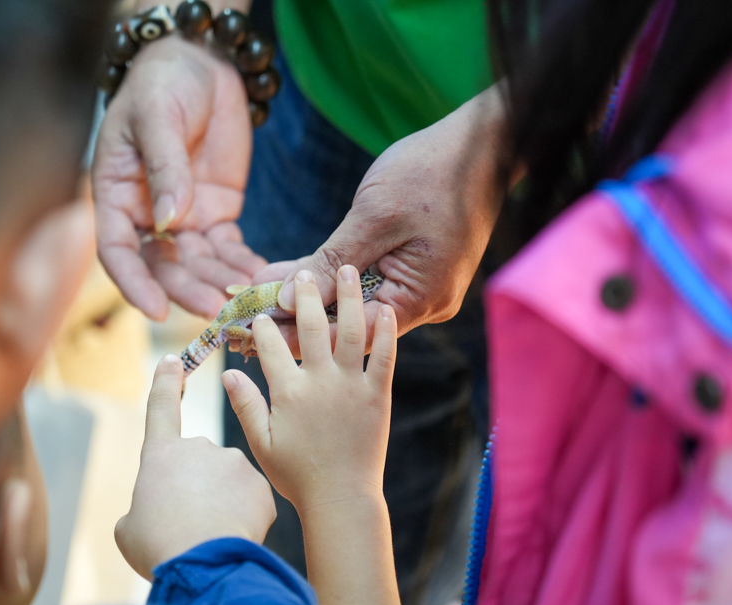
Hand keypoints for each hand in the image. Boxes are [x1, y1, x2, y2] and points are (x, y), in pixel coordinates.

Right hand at [93, 36, 265, 320]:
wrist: (201, 63)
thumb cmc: (164, 83)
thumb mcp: (158, 118)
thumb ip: (164, 166)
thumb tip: (168, 219)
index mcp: (115, 196)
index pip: (118, 252)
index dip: (135, 284)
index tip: (157, 310)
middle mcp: (145, 216)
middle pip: (163, 266)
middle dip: (189, 290)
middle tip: (219, 308)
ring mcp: (183, 219)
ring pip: (198, 265)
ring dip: (220, 284)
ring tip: (248, 300)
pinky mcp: (216, 214)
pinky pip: (228, 249)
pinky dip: (242, 266)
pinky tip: (261, 278)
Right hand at [115, 355, 275, 579]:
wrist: (202, 562)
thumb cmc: (158, 546)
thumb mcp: (131, 528)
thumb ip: (144, 508)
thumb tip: (155, 509)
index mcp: (161, 453)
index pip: (161, 408)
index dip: (166, 383)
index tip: (172, 360)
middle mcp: (199, 447)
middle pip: (200, 464)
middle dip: (198, 491)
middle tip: (190, 525)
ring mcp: (233, 461)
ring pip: (230, 483)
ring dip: (223, 505)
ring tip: (212, 534)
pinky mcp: (260, 483)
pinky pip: (252, 501)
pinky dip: (245, 519)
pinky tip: (235, 535)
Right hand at [222, 267, 397, 511]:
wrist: (340, 499)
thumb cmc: (297, 475)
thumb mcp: (261, 442)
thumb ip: (245, 404)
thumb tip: (229, 372)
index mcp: (288, 391)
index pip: (271, 345)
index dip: (264, 324)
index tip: (260, 310)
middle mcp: (319, 381)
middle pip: (311, 326)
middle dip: (304, 295)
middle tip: (302, 272)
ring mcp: (351, 386)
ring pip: (349, 331)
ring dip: (348, 297)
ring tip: (346, 269)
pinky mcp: (377, 395)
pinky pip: (384, 356)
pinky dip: (385, 331)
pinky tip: (385, 308)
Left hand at [249, 86, 509, 354]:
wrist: (485, 142)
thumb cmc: (433, 172)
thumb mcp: (374, 216)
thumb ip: (332, 262)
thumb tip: (289, 301)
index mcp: (420, 299)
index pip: (348, 335)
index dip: (298, 333)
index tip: (254, 330)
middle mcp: (425, 303)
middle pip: (351, 323)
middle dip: (298, 315)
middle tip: (245, 315)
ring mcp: (424, 287)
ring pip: (357, 302)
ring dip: (312, 295)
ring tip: (257, 291)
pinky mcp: (420, 270)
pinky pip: (370, 282)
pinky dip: (335, 277)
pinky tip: (292, 274)